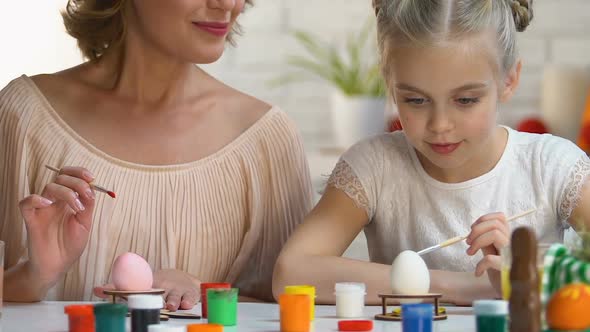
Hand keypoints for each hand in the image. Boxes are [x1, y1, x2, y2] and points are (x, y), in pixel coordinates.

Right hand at [19, 166, 95, 287]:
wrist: (58, 265)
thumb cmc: (71, 244)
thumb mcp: (85, 223)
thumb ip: (88, 205)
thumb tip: (92, 187)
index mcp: (68, 200)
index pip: (70, 176)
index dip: (79, 172)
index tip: (91, 177)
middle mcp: (54, 201)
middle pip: (61, 178)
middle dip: (77, 182)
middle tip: (86, 195)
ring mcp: (42, 209)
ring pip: (49, 187)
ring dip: (67, 193)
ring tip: (77, 208)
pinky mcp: (31, 220)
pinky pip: (26, 203)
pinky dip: (36, 199)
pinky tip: (48, 205)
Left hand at [93, 270, 199, 310]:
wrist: (183, 278)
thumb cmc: (158, 285)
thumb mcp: (142, 284)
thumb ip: (119, 288)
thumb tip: (96, 289)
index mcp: (151, 283)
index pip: (141, 286)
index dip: (133, 291)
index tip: (128, 295)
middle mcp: (165, 285)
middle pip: (161, 292)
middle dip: (157, 297)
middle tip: (155, 302)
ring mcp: (179, 290)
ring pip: (177, 296)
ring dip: (174, 300)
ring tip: (172, 306)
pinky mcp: (190, 294)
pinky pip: (191, 297)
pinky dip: (189, 300)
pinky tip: (186, 305)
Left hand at [465, 212, 509, 295]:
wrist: (510, 293)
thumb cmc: (501, 272)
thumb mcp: (493, 252)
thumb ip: (487, 240)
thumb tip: (474, 229)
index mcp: (509, 238)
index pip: (500, 217)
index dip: (484, 219)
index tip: (472, 228)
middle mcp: (513, 243)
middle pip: (495, 224)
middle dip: (477, 230)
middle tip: (469, 242)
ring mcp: (513, 254)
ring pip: (495, 234)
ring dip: (477, 242)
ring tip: (470, 253)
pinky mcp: (509, 268)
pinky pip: (491, 259)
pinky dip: (480, 265)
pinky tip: (478, 272)